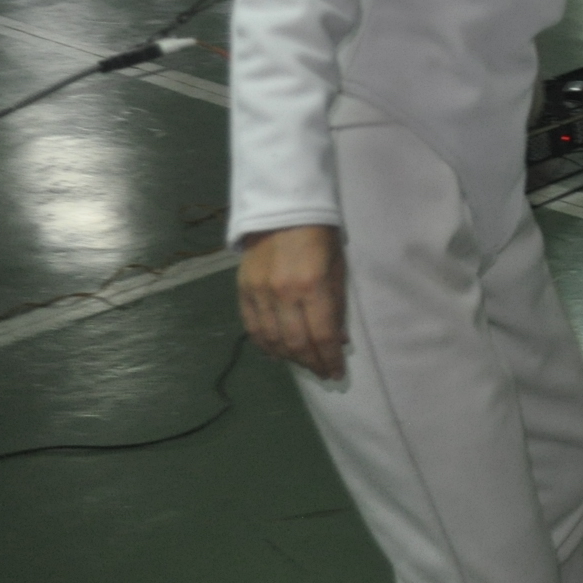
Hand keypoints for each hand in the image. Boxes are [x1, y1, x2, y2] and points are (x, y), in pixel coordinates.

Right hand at [238, 225, 346, 379]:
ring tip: (304, 363)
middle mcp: (283, 294)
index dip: (329, 358)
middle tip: (322, 372)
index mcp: (312, 285)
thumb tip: (339, 340)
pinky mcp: (243, 291)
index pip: (322, 334)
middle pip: (296, 343)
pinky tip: (276, 354)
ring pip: (272, 340)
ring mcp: (259, 293)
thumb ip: (337, 305)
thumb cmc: (320, 236)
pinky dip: (265, 346)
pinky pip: (252, 328)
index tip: (337, 372)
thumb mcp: (337, 267)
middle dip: (311, 363)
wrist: (282, 210)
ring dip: (289, 358)